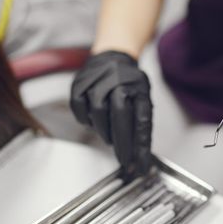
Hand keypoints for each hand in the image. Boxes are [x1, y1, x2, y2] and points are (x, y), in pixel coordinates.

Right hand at [70, 51, 151, 175]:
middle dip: (122, 143)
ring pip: (98, 112)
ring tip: (110, 136)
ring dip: (104, 131)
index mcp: (139, 86)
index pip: (142, 118)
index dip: (141, 145)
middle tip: (124, 161)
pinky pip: (79, 108)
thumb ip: (142, 126)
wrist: (113, 58)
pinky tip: (94, 120)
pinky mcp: (79, 83)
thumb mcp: (143, 100)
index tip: (141, 165)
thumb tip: (141, 158)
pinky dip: (86, 120)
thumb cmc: (130, 85)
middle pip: (120, 114)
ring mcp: (98, 79)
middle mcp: (119, 80)